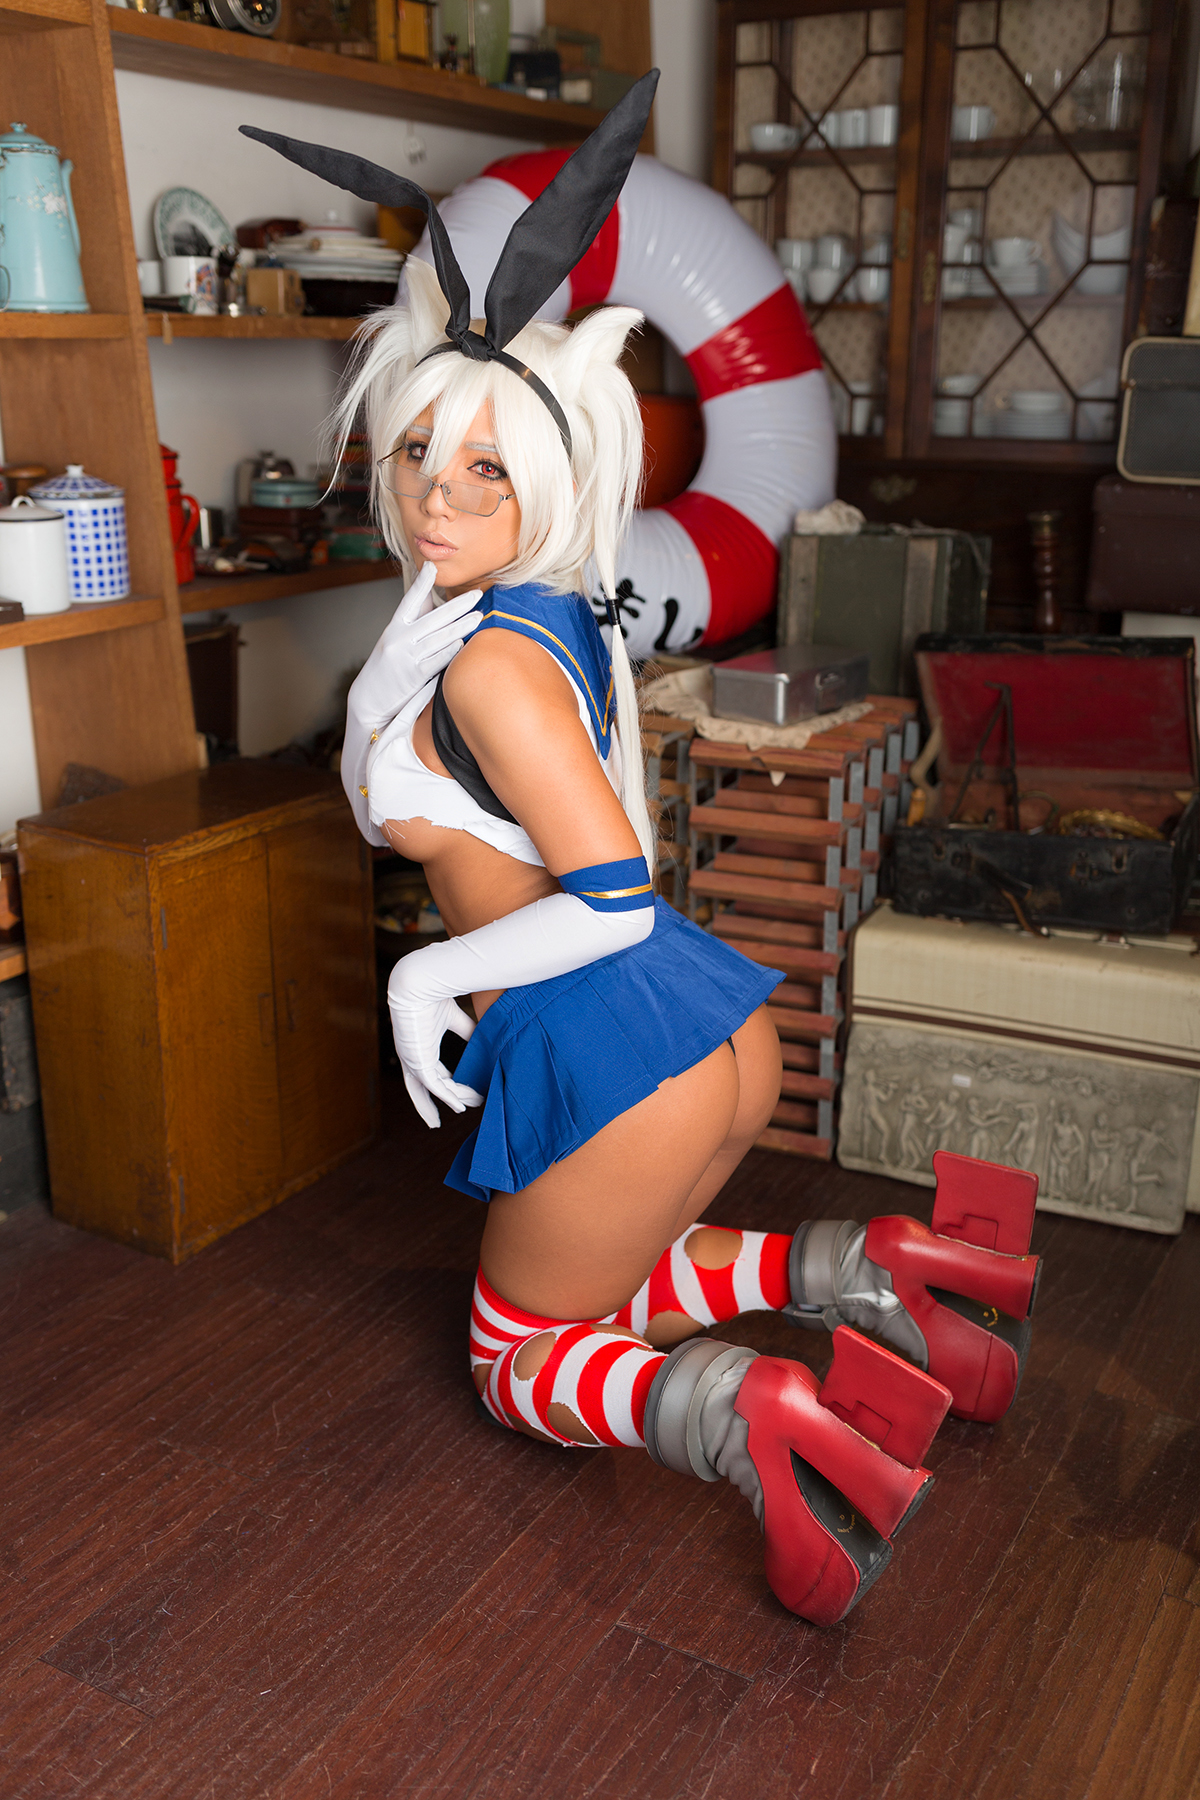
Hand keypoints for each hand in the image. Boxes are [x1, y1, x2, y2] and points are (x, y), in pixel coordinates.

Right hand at [349, 562, 483, 727]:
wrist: (369, 700)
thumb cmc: (387, 668)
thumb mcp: (394, 640)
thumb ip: (413, 621)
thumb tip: (431, 596)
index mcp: (394, 627)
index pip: (410, 600)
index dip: (421, 583)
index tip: (432, 566)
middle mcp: (398, 639)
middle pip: (433, 618)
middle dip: (457, 605)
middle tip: (476, 594)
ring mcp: (405, 657)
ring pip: (438, 638)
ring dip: (460, 626)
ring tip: (478, 617)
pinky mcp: (412, 676)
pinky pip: (435, 661)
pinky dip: (448, 651)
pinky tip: (461, 642)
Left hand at [387, 959, 482, 1129]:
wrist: (420, 983)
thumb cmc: (435, 994)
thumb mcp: (457, 1018)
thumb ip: (470, 1031)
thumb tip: (489, 1039)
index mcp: (419, 1047)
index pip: (431, 1074)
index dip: (445, 1086)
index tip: (459, 1097)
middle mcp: (412, 1056)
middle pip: (419, 1089)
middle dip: (427, 1106)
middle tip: (436, 1122)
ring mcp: (412, 1059)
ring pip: (429, 1089)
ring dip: (447, 1100)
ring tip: (466, 1109)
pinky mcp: (416, 1060)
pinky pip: (433, 1085)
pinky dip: (446, 1096)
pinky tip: (459, 1106)